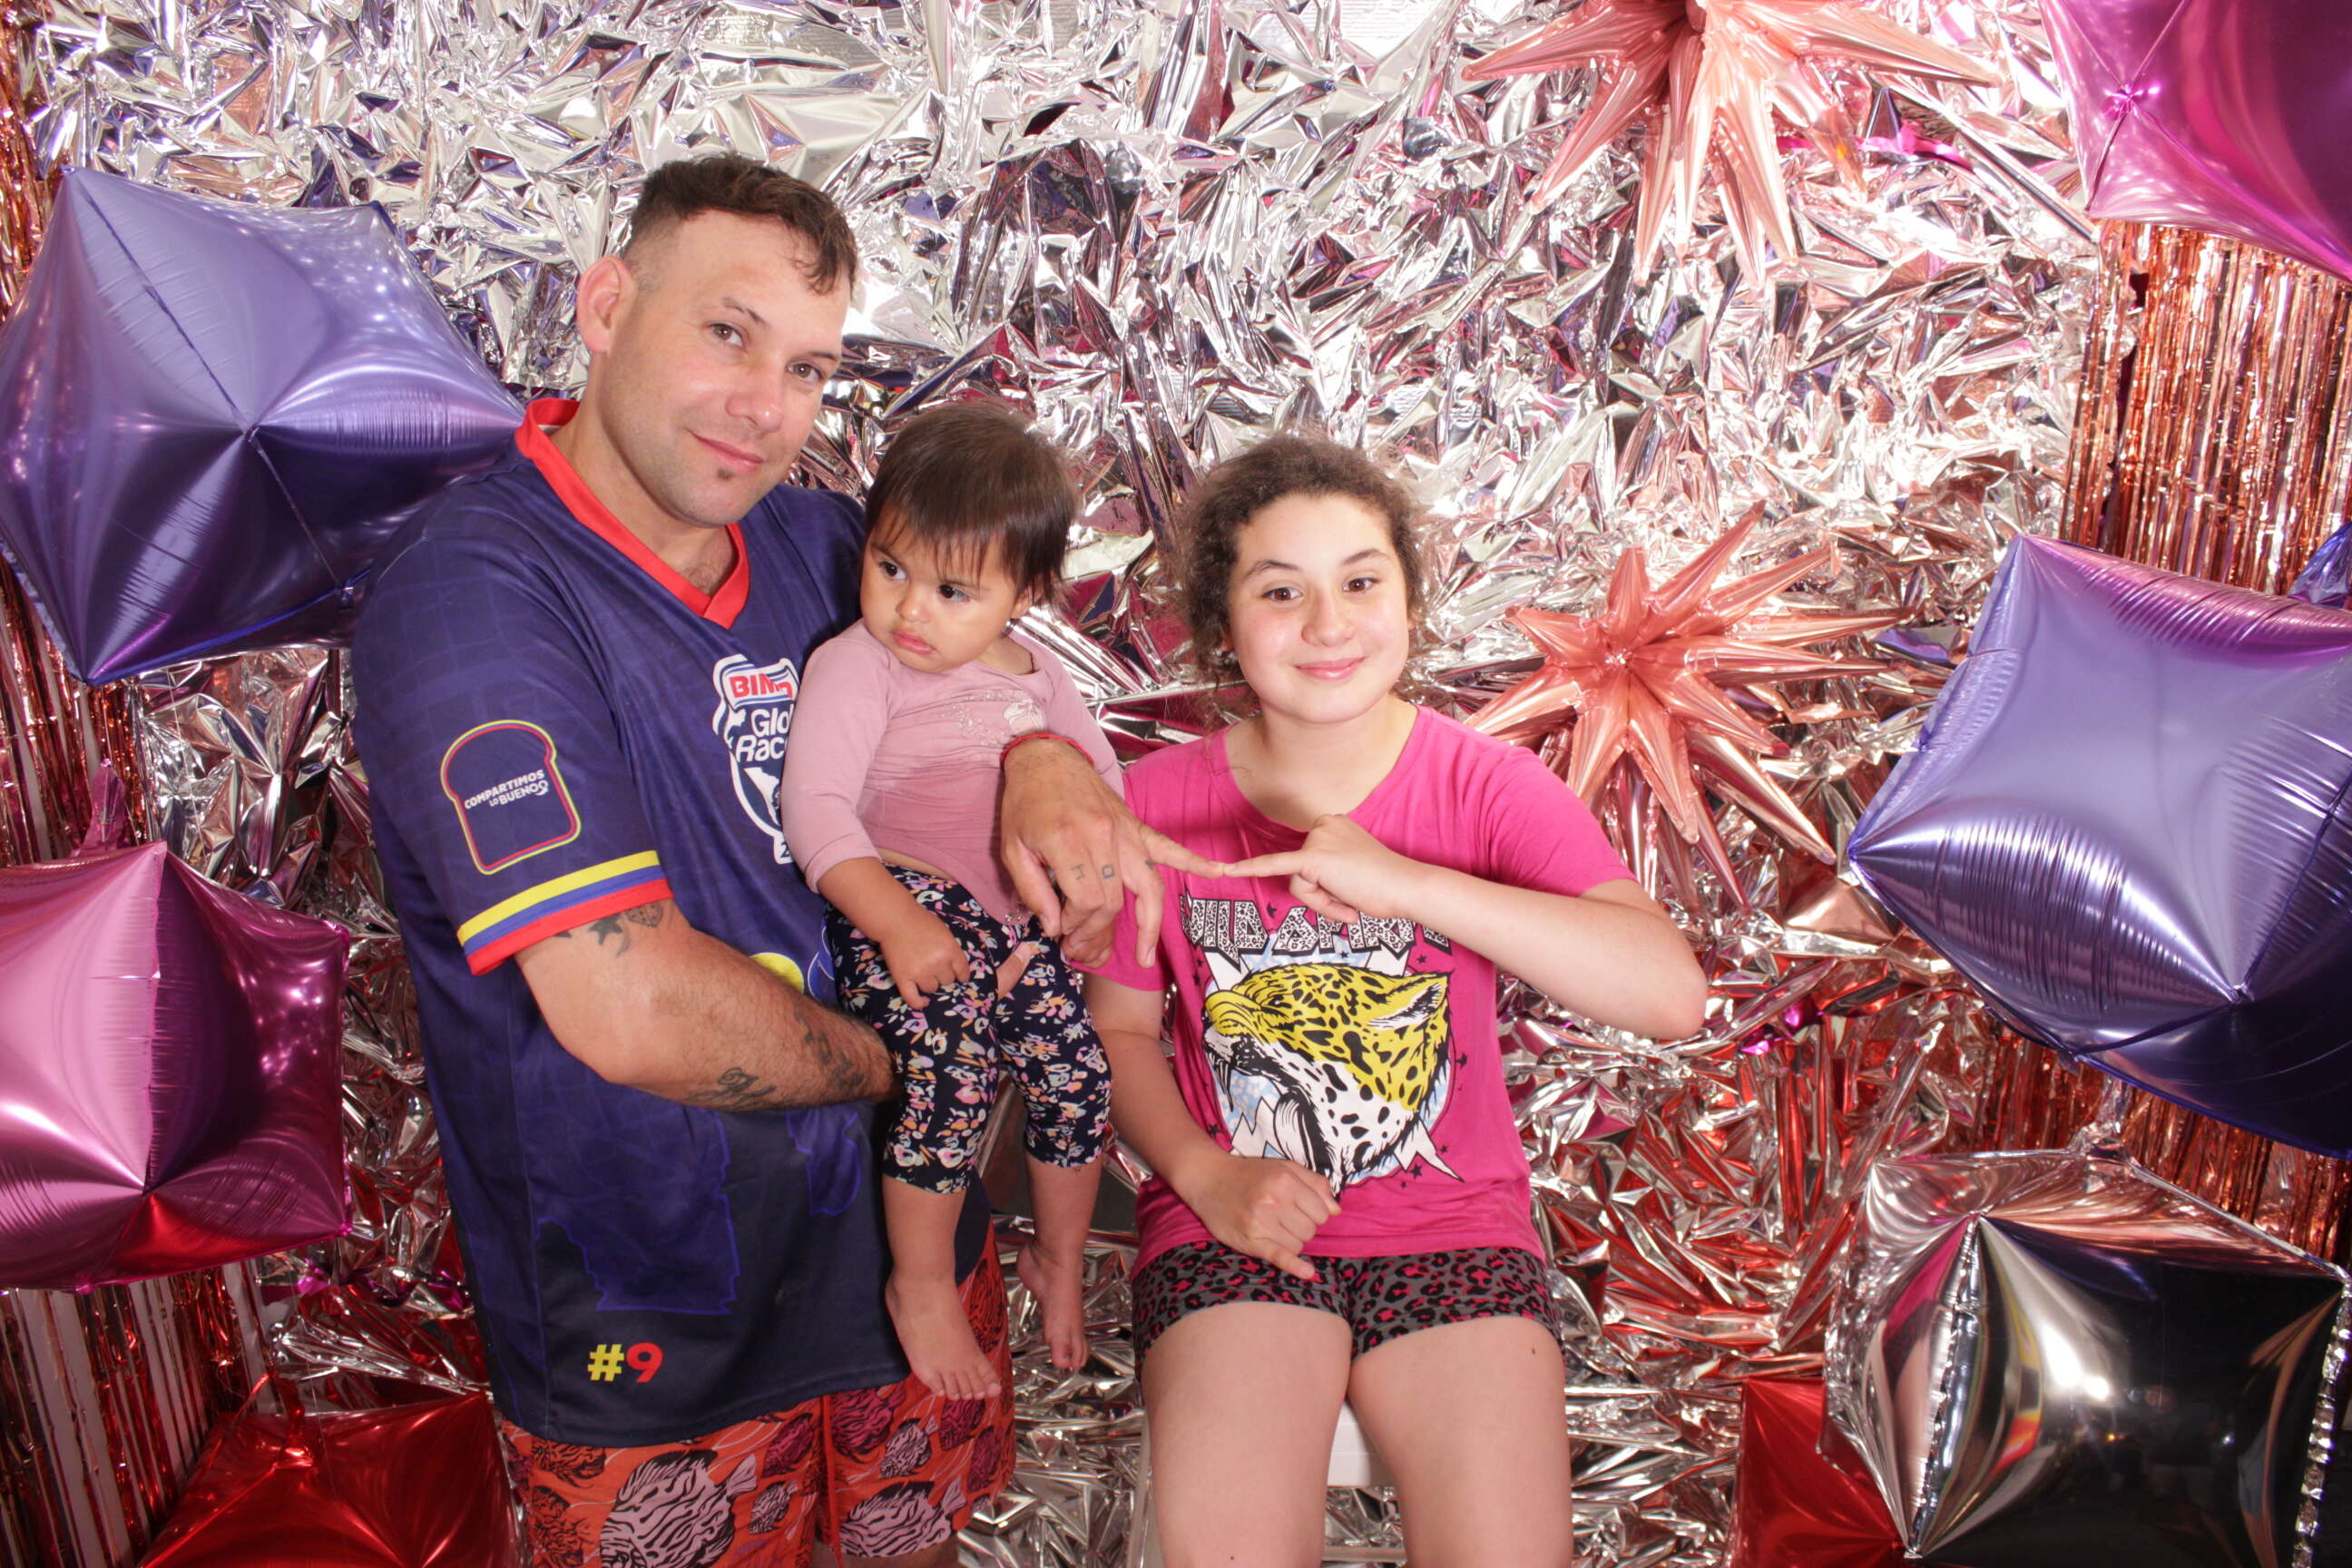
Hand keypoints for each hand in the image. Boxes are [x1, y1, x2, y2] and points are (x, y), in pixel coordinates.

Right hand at [877, 911, 969, 1010]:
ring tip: (923, 973)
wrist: (895, 919)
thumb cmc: (920, 921)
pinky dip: (919, 1003)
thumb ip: (950, 948)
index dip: (961, 975)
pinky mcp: (903, 978)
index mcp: (950, 950)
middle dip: (943, 975)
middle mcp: (937, 963)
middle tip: (934, 967)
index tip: (960, 978)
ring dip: (930, 983)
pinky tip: (923, 1002)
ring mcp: (920, 972)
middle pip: (947, 980)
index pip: (962, 970)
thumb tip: (954, 966)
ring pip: (932, 989)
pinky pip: (913, 998)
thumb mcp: (943, 931)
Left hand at [999, 735, 1222, 967]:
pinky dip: (1193, 862)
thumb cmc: (1025, 803)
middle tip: (1079, 947)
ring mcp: (1126, 832)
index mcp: (1070, 842)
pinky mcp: (1136, 826)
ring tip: (1145, 956)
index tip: (1060, 929)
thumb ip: (1033, 891)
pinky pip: (1169, 848)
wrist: (1045, 756)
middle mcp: (1104, 838)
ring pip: (1148, 886)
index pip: (1088, 901)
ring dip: (1148, 926)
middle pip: (1115, 901)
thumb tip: (1054, 927)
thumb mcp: (1012, 849)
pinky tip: (1216, 873)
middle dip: (1098, 932)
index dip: (1076, 925)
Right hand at [1176, 1151, 1339, 1280]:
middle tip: (1284, 1216)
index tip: (1302, 1208)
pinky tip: (1308, 1272)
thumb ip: (1314, 1183)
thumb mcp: (1285, 1167)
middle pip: (1310, 1230)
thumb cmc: (1250, 1173)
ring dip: (1291, 1239)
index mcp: (1286, 1181)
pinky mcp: (1250, 1240)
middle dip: (1303, 1226)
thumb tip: (1336, 1210)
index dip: (1315, 1212)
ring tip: (1274, 1226)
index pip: (1321, 1212)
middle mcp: (1275, 1201)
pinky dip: (1295, 1266)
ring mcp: (1261, 1223)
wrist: (1210, 1179)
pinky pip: (1279, 1256)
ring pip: (1297, 1244)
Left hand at [1222, 814, 1425, 925]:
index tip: (1357, 885)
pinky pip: (1275, 867)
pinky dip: (1250, 868)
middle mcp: (1322, 824)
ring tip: (1351, 900)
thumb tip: (1314, 886)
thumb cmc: (1387, 884)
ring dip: (1324, 901)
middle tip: (1354, 896)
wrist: (1406, 887)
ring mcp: (1316, 840)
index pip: (1312, 861)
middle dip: (1323, 894)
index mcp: (1333, 824)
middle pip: (1302, 872)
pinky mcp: (1312, 858)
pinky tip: (1227, 870)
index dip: (1330, 886)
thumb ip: (1330, 873)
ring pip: (1300, 884)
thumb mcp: (1354, 870)